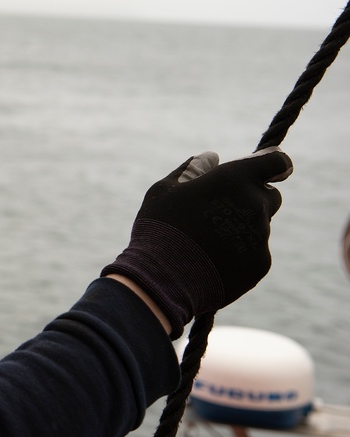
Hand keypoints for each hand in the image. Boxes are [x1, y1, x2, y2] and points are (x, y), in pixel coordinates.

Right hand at [102, 148, 292, 337]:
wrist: (162, 279)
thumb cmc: (160, 228)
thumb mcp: (165, 191)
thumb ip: (192, 170)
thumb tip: (212, 157)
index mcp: (235, 178)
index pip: (277, 162)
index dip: (274, 165)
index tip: (269, 170)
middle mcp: (255, 204)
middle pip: (269, 196)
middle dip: (252, 199)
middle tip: (221, 211)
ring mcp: (261, 236)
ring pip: (259, 227)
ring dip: (240, 229)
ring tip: (205, 243)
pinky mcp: (260, 264)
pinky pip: (254, 254)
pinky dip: (238, 255)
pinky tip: (210, 262)